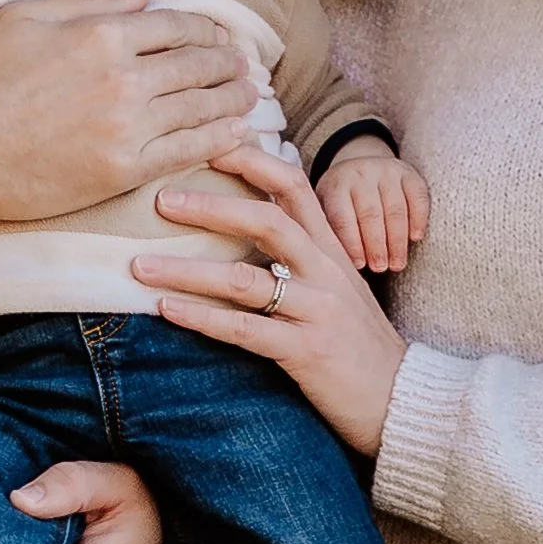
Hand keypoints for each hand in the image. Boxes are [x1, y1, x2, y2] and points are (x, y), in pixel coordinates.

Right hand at [0, 0, 258, 225]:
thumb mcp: (25, 18)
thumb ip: (89, 2)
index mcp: (102, 34)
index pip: (176, 26)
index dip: (207, 30)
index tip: (221, 36)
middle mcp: (124, 78)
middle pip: (197, 64)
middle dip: (228, 63)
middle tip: (244, 65)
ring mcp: (127, 127)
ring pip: (201, 107)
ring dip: (233, 99)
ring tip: (250, 95)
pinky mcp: (123, 171)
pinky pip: (187, 151)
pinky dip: (220, 139)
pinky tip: (238, 133)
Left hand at [133, 139, 409, 457]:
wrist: (402, 398)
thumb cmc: (358, 343)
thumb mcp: (338, 288)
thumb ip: (303, 255)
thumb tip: (250, 226)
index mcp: (332, 250)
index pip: (294, 186)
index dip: (253, 161)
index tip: (208, 145)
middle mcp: (326, 272)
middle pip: (266, 221)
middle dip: (210, 207)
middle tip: (159, 201)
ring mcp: (317, 311)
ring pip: (245, 280)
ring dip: (186, 272)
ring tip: (140, 267)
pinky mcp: (307, 351)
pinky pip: (245, 330)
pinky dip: (201, 318)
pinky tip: (168, 310)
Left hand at [317, 142, 430, 273]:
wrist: (360, 166)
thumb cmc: (339, 204)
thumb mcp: (322, 210)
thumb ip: (319, 232)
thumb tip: (312, 266)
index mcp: (335, 186)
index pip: (342, 216)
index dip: (351, 242)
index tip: (358, 266)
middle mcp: (359, 173)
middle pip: (370, 212)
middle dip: (376, 244)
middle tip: (379, 268)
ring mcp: (386, 171)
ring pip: (395, 207)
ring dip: (397, 239)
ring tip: (396, 264)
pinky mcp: (409, 173)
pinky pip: (417, 196)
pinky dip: (418, 218)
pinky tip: (415, 239)